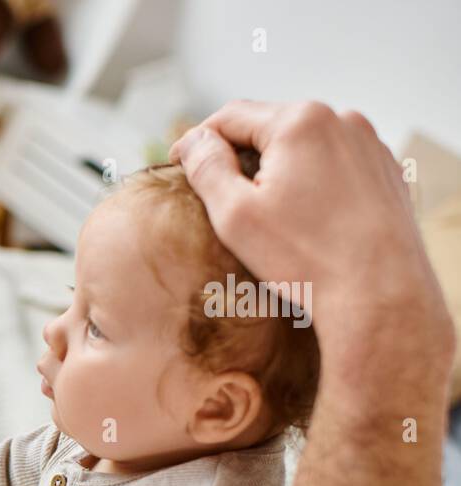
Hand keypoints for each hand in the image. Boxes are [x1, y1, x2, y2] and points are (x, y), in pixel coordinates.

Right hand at [170, 100, 452, 376]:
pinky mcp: (385, 168)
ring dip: (276, 165)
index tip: (178, 166)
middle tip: (217, 192)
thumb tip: (193, 140)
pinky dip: (311, 177)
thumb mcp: (235, 215)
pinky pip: (334, 160)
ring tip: (263, 208)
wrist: (379, 293)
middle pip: (269, 126)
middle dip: (239, 153)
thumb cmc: (305, 258)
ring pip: (303, 143)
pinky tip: (303, 215)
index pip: (230, 116)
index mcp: (299, 122)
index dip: (198, 140)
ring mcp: (368, 142)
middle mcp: (340, 119)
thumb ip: (207, 168)